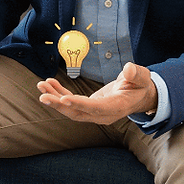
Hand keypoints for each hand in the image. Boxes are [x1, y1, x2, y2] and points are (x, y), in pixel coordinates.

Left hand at [37, 62, 157, 124]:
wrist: (139, 96)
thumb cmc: (140, 85)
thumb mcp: (142, 77)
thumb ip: (136, 74)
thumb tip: (128, 69)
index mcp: (117, 107)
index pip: (95, 108)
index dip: (80, 104)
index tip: (64, 100)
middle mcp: (103, 114)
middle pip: (78, 113)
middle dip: (59, 105)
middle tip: (43, 97)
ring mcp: (94, 113)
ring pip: (71, 109)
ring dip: (55, 98)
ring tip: (41, 86)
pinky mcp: (88, 107)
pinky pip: (71, 102)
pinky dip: (59, 93)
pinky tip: (49, 84)